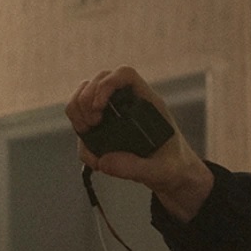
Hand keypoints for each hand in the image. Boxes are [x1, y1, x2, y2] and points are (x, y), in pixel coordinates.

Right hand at [66, 66, 213, 221]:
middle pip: (96, 81)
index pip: (125, 75)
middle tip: (91, 125)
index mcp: (148, 103)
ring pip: (84, 96)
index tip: (99, 106)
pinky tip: (92, 158)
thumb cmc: (173, 167)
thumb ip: (137, 167)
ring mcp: (114, 113)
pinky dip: (80, 136)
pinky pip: (82, 121)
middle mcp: (128, 102)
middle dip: (85, 100)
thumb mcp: (162, 171)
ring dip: (77, 113)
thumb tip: (103, 160)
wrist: (172, 175)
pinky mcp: (104, 128)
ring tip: (87, 135)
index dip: (107, 83)